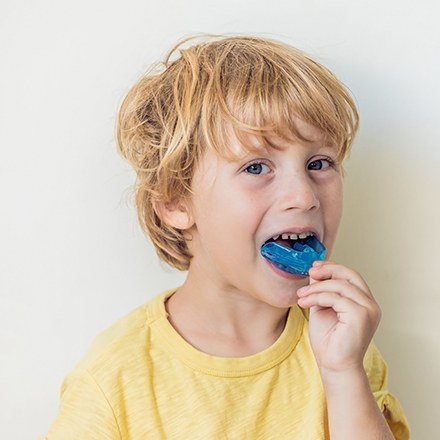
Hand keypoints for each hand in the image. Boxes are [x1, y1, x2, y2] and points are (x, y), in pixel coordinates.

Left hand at [296, 261, 380, 376]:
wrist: (333, 366)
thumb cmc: (328, 341)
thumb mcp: (322, 308)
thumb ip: (322, 290)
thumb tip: (315, 271)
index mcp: (364, 302)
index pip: (351, 276)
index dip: (333, 267)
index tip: (314, 266)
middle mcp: (370, 305)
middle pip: (350, 275)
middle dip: (328, 270)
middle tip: (309, 272)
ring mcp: (368, 310)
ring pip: (340, 286)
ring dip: (316, 288)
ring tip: (301, 295)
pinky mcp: (361, 316)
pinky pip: (335, 298)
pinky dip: (317, 297)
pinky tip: (304, 303)